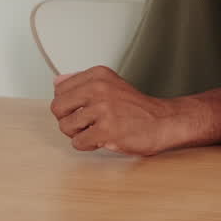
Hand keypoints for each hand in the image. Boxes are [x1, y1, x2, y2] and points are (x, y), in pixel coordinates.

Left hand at [49, 66, 198, 155]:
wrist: (163, 122)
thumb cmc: (136, 108)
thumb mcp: (111, 85)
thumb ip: (82, 82)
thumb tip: (57, 81)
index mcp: (98, 75)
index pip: (59, 89)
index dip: (70, 104)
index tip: (85, 107)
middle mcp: (99, 88)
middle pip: (58, 108)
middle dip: (69, 119)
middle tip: (87, 122)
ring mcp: (103, 109)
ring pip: (66, 127)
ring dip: (80, 134)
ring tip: (99, 130)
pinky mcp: (106, 130)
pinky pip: (78, 142)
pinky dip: (88, 145)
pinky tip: (103, 139)